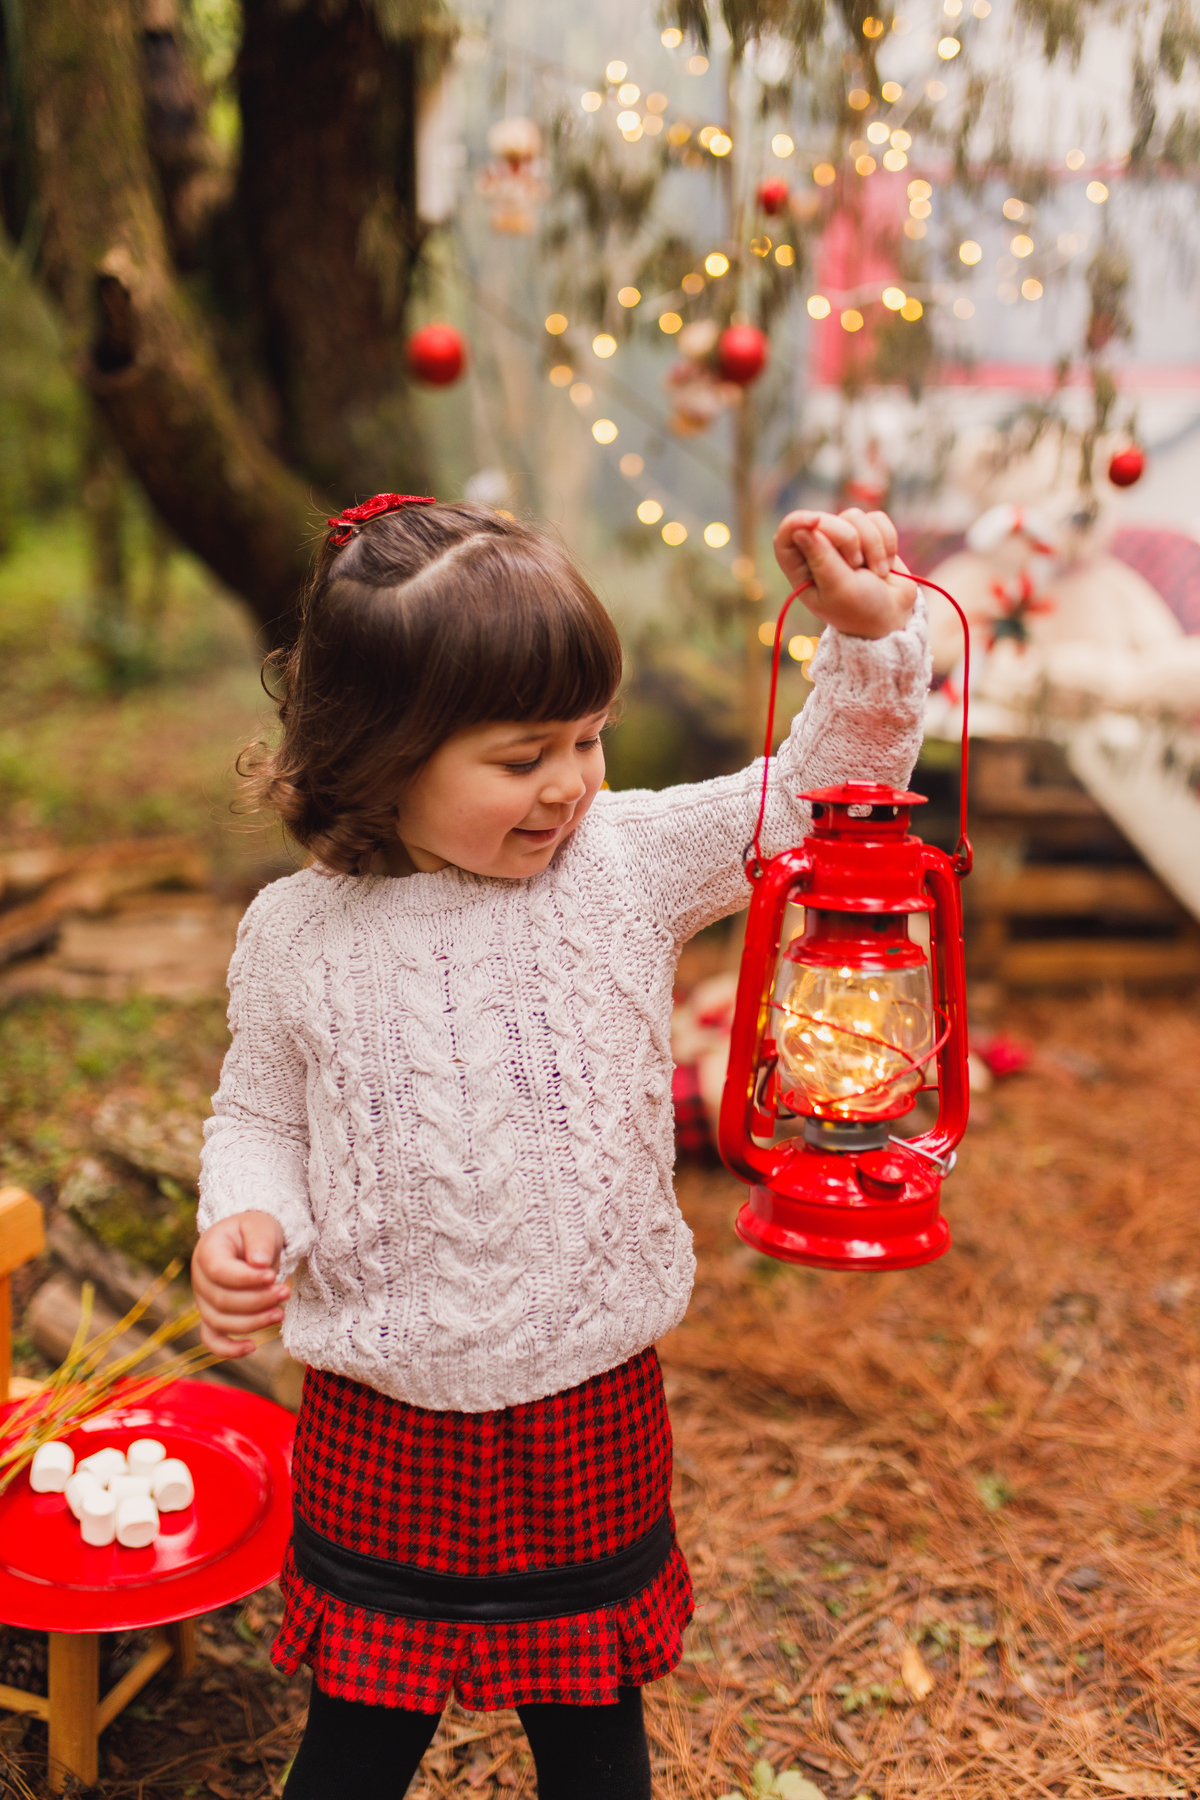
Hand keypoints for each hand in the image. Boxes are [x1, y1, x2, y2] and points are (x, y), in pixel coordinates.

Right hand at [191, 1211, 287, 1357]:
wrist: (249, 1241)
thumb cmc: (254, 1232)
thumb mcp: (260, 1226)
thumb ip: (260, 1241)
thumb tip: (260, 1263)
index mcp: (207, 1251)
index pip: (219, 1272)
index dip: (246, 1279)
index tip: (272, 1275)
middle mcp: (200, 1279)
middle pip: (222, 1300)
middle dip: (257, 1300)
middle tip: (286, 1291)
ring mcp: (203, 1300)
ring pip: (220, 1322)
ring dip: (252, 1322)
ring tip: (280, 1312)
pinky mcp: (213, 1316)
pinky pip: (212, 1340)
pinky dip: (229, 1349)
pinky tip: (252, 1347)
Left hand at [773, 507, 916, 639]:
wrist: (894, 617)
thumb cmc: (860, 609)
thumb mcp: (838, 589)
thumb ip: (821, 559)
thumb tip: (800, 530)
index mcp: (801, 568)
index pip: (787, 534)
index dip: (797, 521)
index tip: (815, 521)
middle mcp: (819, 550)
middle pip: (825, 519)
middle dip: (848, 539)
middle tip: (856, 565)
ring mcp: (844, 540)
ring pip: (854, 516)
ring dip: (872, 544)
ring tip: (876, 572)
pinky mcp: (868, 534)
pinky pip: (877, 519)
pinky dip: (887, 541)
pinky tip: (885, 565)